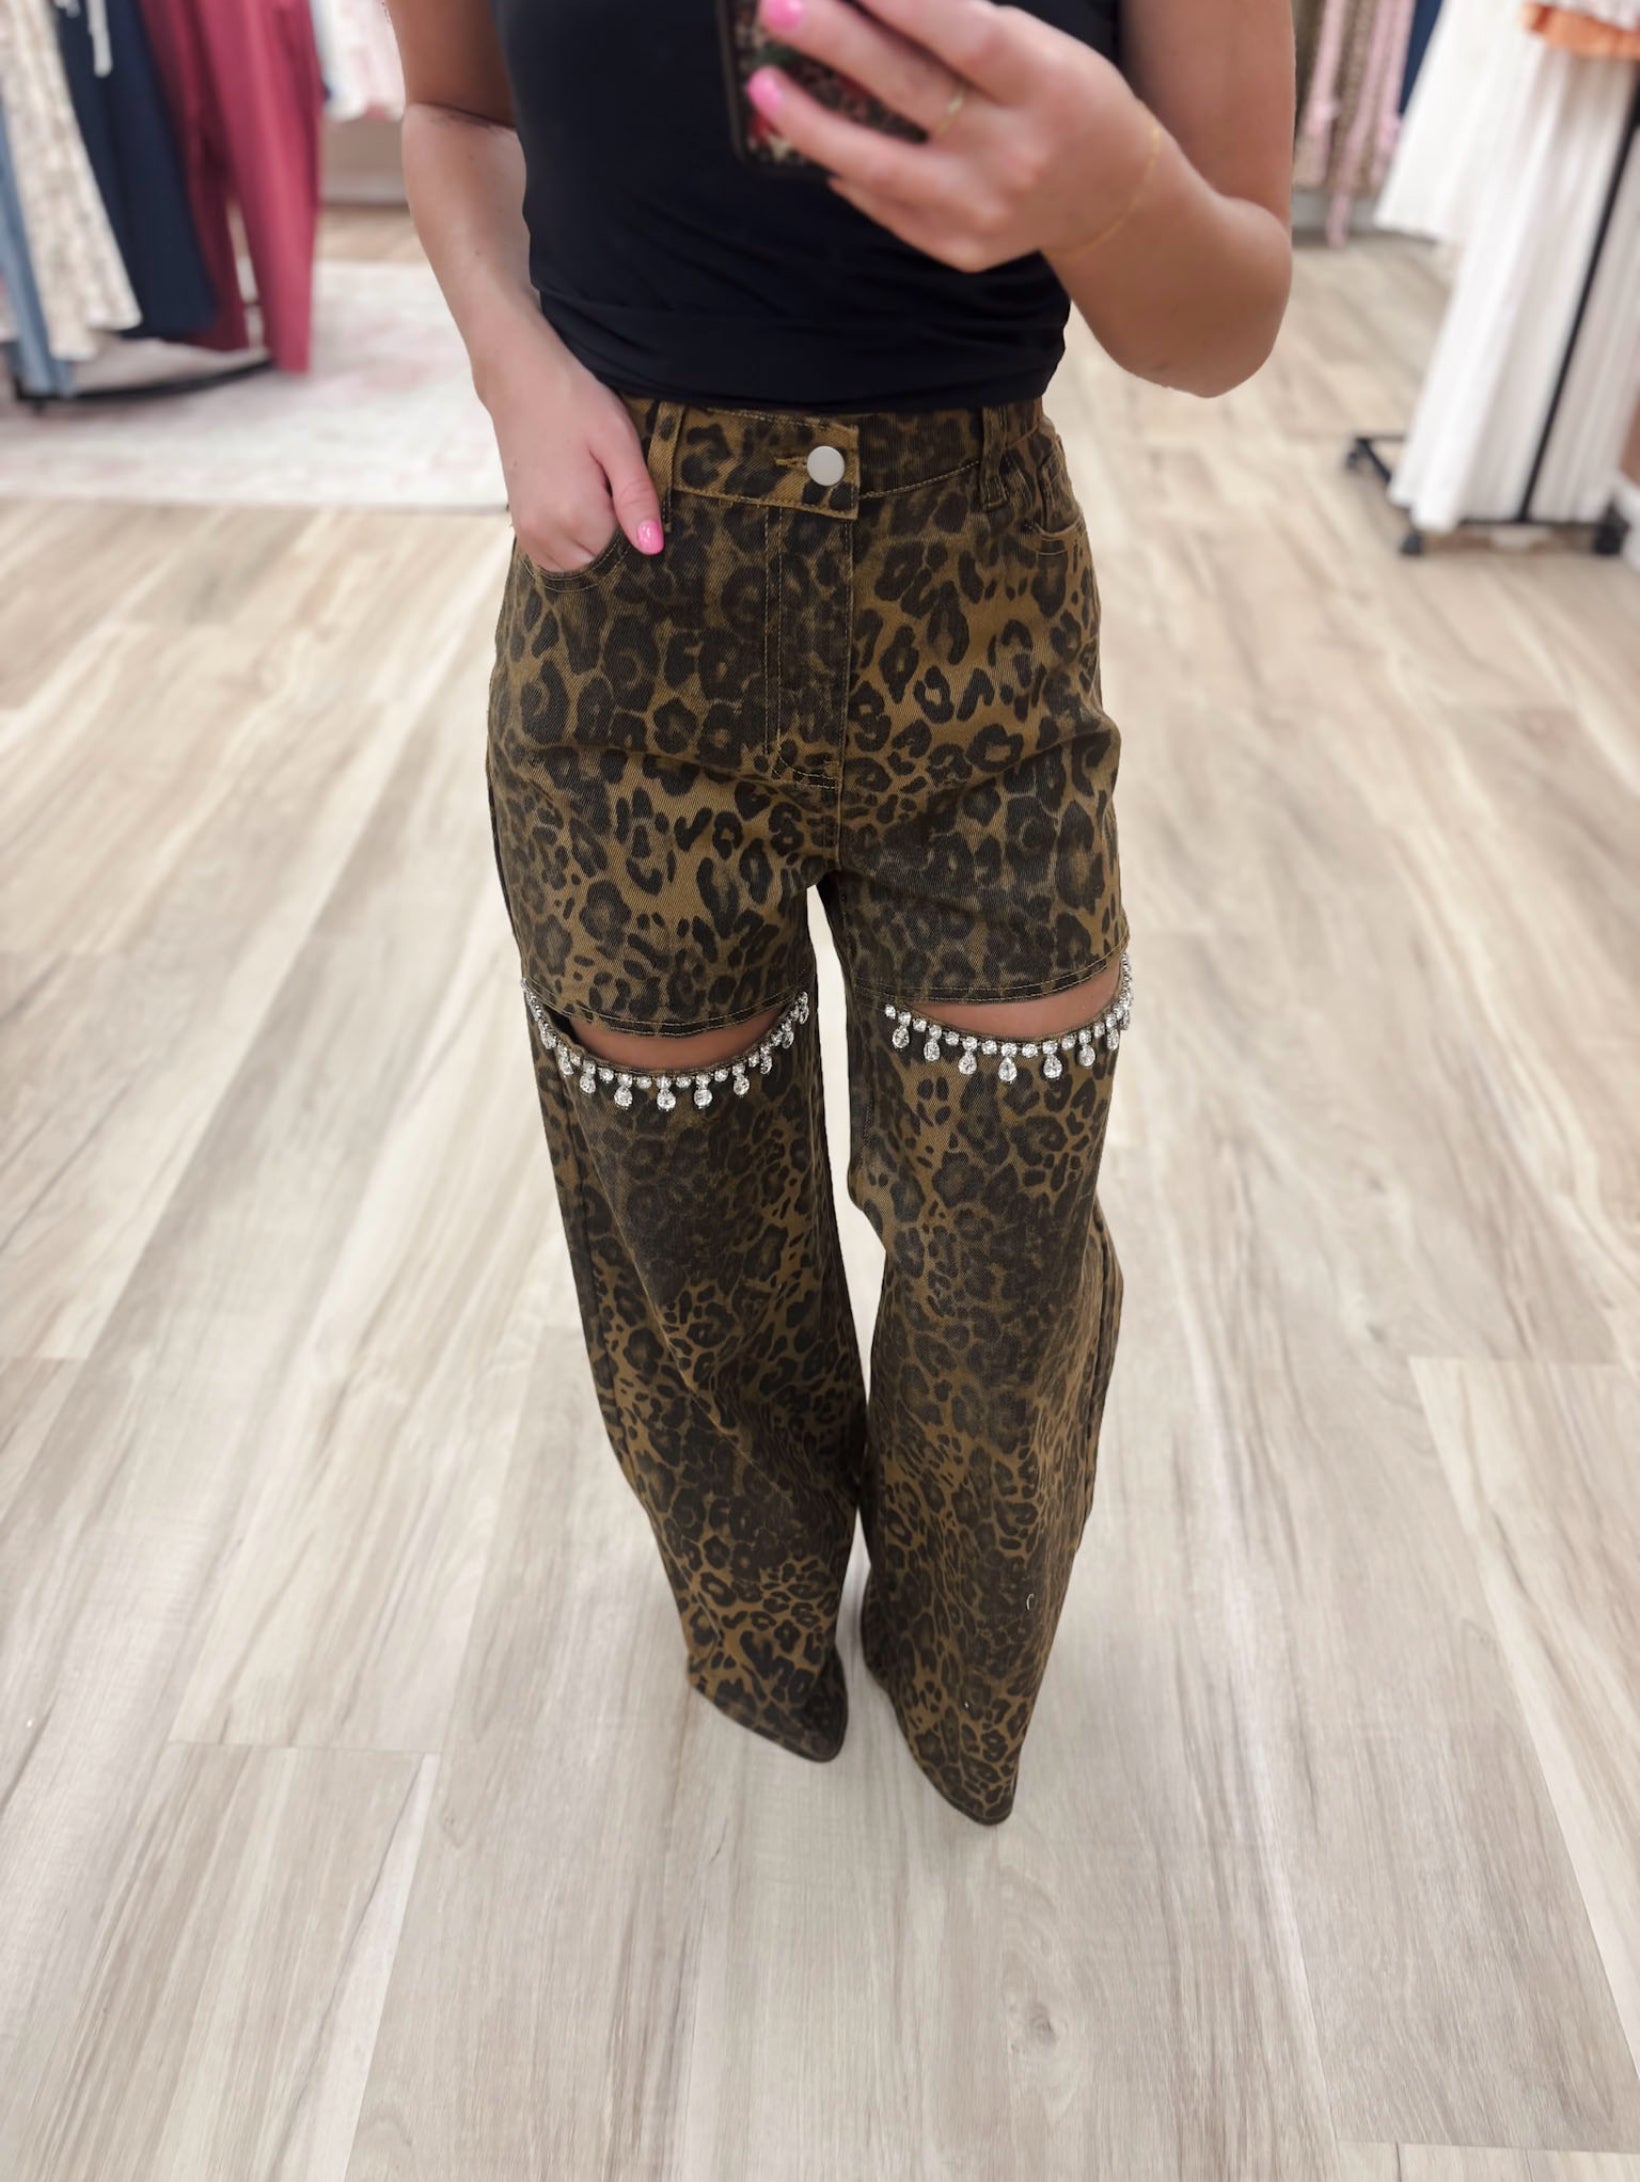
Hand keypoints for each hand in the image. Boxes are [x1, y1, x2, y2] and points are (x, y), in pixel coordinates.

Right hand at [477, 313, 663, 572]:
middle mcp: (546, 534)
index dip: (639, 536)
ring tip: (599, 500)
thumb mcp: (618, 442)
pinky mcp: (521, 529)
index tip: (639, 506)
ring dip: (595, 547)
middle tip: (618, 496)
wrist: (520, 380)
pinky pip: (557, 560)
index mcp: (574, 515)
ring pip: (579, 568)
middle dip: (617, 544)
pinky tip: (581, 511)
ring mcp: (528, 535)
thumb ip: (636, 497)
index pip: (624, 557)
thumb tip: (653, 547)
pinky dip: (574, 547)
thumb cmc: (575, 402)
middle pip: (600, 567)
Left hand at [746, 0, 1155, 273]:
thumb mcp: (1040, 48)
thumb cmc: (1065, 96)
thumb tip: (872, 4)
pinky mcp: (960, 248)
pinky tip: (814, 139)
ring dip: (811, 123)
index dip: (903, 1)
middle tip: (777, 7)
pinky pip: (887, 206)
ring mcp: (983, 210)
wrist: (1110, 197)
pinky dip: (847, 169)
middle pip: (910, 92)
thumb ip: (968, 30)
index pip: (965, 36)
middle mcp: (1013, 154)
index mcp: (1043, 87)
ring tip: (763, 85)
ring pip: (880, 166)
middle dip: (836, 44)